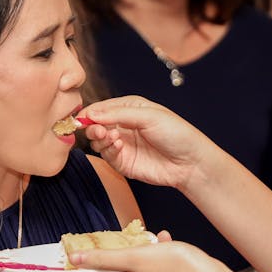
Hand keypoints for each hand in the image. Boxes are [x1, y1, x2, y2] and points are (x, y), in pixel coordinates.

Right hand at [80, 96, 212, 191]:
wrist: (190, 162)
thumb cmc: (176, 133)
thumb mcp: (148, 115)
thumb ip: (118, 114)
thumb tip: (91, 113)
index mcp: (129, 108)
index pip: (102, 108)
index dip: (90, 112)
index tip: (82, 117)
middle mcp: (123, 126)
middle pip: (95, 125)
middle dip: (92, 126)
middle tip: (97, 129)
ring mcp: (122, 145)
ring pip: (98, 141)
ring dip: (100, 138)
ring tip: (111, 137)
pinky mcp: (123, 163)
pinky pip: (106, 155)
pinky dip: (108, 150)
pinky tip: (117, 145)